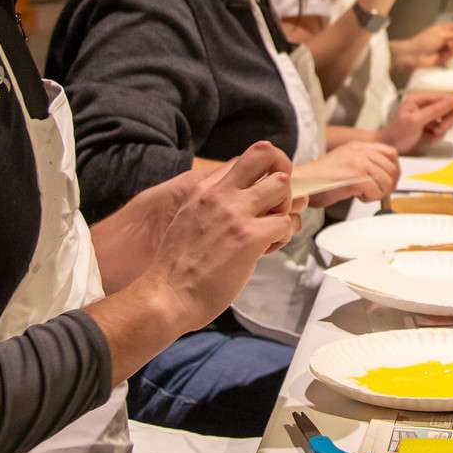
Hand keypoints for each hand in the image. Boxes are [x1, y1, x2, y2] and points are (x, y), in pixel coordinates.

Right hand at [138, 141, 299, 330]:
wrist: (167, 295)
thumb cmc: (177, 267)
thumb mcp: (188, 219)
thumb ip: (212, 205)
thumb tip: (241, 203)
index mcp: (204, 189)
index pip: (247, 157)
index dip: (263, 173)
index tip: (264, 193)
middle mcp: (220, 195)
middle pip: (269, 156)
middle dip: (282, 177)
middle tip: (278, 204)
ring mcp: (236, 214)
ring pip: (284, 186)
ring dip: (285, 207)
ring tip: (272, 229)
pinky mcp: (250, 237)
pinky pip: (286, 223)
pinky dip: (283, 236)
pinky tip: (266, 249)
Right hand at [303, 139, 400, 205]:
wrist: (300, 183)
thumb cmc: (319, 180)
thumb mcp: (345, 163)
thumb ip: (364, 164)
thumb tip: (386, 178)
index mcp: (358, 146)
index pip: (391, 153)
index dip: (394, 170)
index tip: (387, 182)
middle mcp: (360, 151)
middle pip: (392, 169)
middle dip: (387, 186)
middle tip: (374, 193)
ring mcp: (358, 162)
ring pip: (386, 181)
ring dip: (378, 193)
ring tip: (362, 194)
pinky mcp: (354, 176)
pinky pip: (376, 190)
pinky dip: (370, 198)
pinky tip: (357, 196)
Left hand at [378, 93, 452, 151]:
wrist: (388, 149)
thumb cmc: (397, 133)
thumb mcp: (416, 121)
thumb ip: (435, 110)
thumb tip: (452, 101)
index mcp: (420, 100)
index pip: (444, 98)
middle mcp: (425, 107)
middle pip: (448, 110)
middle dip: (445, 122)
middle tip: (437, 130)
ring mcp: (428, 118)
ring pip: (447, 122)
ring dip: (441, 130)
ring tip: (430, 135)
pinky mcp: (429, 129)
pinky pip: (442, 131)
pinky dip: (437, 137)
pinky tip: (427, 139)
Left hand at [393, 20, 452, 70]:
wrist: (412, 56)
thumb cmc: (422, 42)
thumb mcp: (442, 35)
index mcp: (443, 29)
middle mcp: (444, 38)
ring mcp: (443, 48)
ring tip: (449, 47)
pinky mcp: (442, 58)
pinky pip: (451, 56)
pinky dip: (449, 55)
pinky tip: (443, 55)